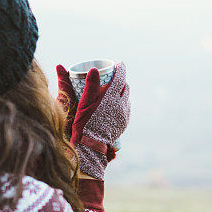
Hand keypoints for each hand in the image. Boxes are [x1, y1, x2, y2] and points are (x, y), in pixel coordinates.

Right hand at [56, 62, 129, 179]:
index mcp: (112, 98)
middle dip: (121, 80)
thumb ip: (91, 86)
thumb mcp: (85, 103)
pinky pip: (126, 108)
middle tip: (114, 77)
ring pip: (126, 98)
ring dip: (122, 92)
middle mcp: (121, 105)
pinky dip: (122, 102)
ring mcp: (124, 115)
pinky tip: (115, 104)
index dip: (120, 69)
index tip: (119, 64)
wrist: (91, 147)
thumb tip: (95, 69)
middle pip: (125, 87)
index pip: (120, 78)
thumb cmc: (85, 124)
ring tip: (114, 90)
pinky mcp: (124, 123)